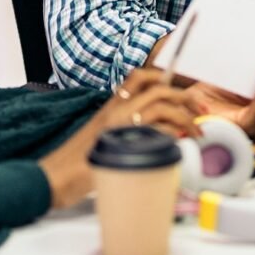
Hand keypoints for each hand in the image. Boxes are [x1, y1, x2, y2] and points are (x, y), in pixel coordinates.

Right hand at [38, 68, 202, 209]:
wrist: (53, 178)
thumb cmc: (76, 164)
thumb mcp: (103, 139)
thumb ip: (128, 131)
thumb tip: (161, 135)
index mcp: (111, 105)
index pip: (140, 76)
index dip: (166, 76)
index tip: (186, 92)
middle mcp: (114, 109)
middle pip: (158, 87)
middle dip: (186, 97)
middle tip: (201, 111)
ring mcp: (118, 123)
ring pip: (161, 104)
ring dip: (185, 117)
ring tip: (197, 132)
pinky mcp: (121, 141)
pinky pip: (155, 129)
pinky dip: (172, 133)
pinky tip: (178, 142)